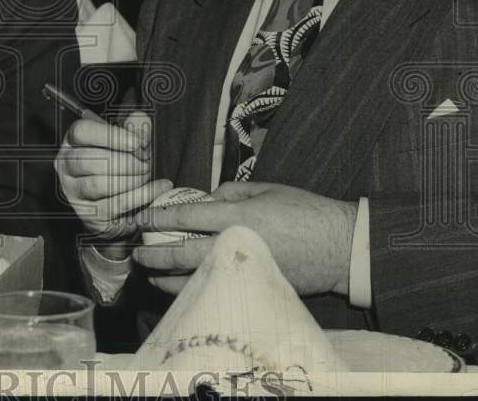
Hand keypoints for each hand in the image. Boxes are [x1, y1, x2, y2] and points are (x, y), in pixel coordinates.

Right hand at [54, 110, 172, 245]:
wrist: (118, 207)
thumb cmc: (119, 166)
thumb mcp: (126, 142)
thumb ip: (134, 128)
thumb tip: (140, 119)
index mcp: (73, 141)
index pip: (82, 132)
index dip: (111, 136)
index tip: (138, 142)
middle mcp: (66, 166)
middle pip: (88, 159)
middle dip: (125, 161)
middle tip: (146, 162)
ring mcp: (73, 192)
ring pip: (97, 184)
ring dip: (130, 179)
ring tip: (147, 174)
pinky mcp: (88, 214)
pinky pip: (114, 204)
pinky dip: (141, 196)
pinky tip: (157, 187)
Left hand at [133, 181, 357, 296]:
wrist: (340, 247)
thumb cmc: (304, 211)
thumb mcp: (266, 188)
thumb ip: (230, 192)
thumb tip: (204, 201)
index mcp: (239, 217)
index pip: (188, 217)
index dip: (160, 218)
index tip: (143, 219)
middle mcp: (236, 246)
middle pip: (183, 254)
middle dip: (155, 255)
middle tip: (137, 254)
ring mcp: (244, 271)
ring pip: (195, 280)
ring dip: (167, 279)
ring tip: (151, 274)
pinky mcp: (253, 288)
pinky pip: (215, 289)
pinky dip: (193, 289)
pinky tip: (181, 287)